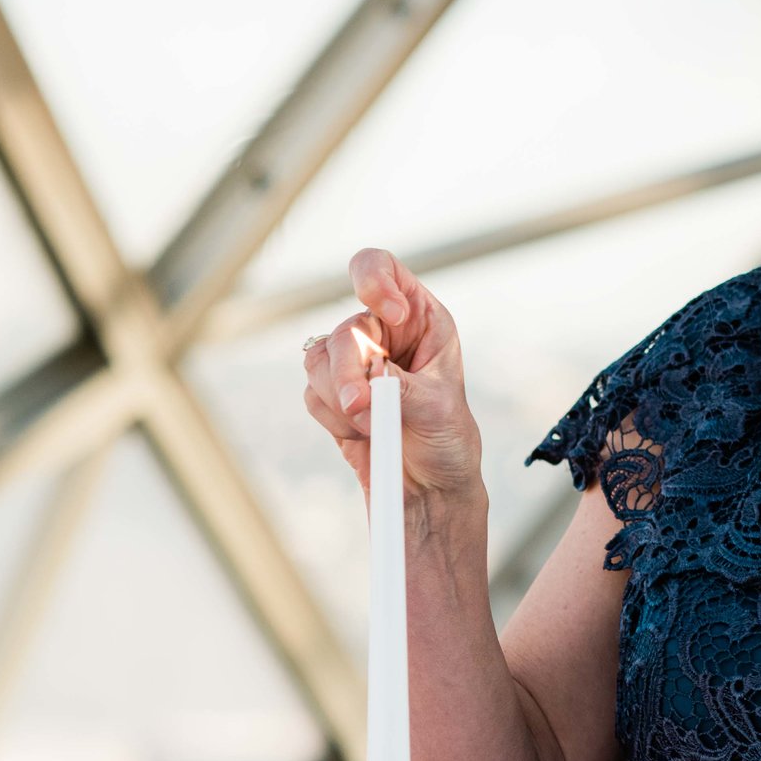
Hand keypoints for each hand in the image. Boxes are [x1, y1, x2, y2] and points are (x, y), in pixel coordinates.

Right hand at [301, 248, 482, 497]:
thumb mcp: (438, 410)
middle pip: (345, 330)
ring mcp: (354, 364)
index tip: (390, 314)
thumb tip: (367, 381)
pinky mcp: (332, 395)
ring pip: (319, 362)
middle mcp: (384, 334)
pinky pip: (313, 395)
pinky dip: (334, 419)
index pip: (383, 270)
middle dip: (350, 371)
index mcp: (420, 320)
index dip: (375, 281)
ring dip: (341, 399)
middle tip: (362, 407)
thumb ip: (401, 389)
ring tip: (374, 427)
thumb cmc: (448, 442)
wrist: (429, 490)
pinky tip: (363, 435)